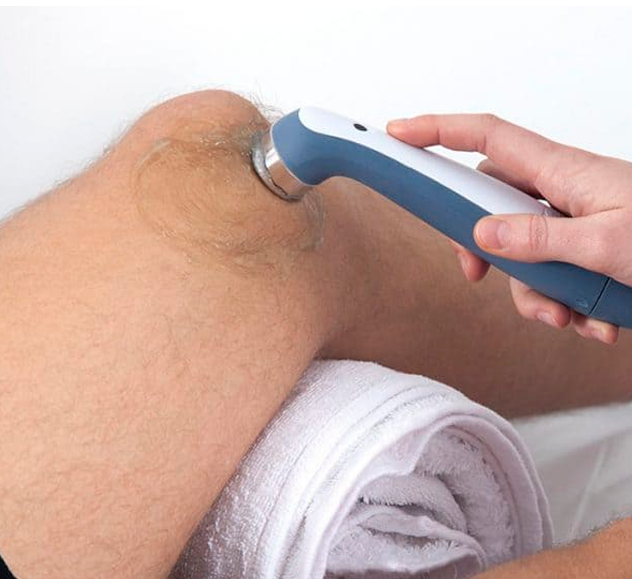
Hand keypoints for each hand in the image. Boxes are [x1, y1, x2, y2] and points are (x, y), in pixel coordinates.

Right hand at [388, 114, 631, 343]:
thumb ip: (539, 239)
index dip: (437, 131)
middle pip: (490, 205)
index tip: (399, 134)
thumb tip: (482, 234)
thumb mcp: (607, 244)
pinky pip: (549, 277)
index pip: (485, 138)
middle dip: (482, 247)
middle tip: (478, 276)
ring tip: (569, 317)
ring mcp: (571, 224)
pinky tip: (596, 322)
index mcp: (561, 173)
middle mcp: (560, 193)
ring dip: (533, 295)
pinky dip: (564, 306)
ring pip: (519, 252)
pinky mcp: (582, 252)